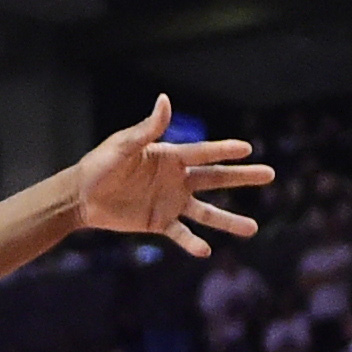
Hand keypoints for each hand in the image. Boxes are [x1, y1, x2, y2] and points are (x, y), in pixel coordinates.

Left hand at [70, 95, 272, 258]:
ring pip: (206, 212)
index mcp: (170, 157)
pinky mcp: (158, 222)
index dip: (225, 150)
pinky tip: (206, 251)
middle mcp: (176, 179)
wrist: (81, 196)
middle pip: (216, 179)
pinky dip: (192, 242)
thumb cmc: (100, 166)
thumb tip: (164, 100)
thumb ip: (146, 129)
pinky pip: (180, 234)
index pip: (204, 152)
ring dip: (228, 221)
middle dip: (243, 177)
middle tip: (270, 175)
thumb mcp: (122, 146)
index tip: (248, 148)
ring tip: (252, 229)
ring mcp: (170, 202)